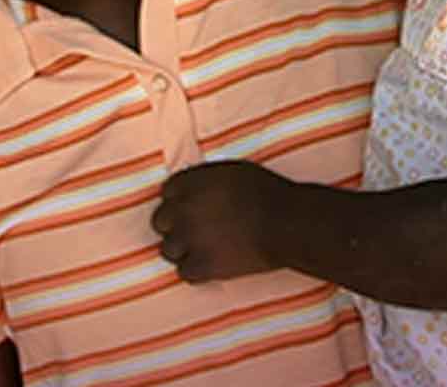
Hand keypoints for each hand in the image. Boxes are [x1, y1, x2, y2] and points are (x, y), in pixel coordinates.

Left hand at [150, 160, 288, 281]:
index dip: (180, 201)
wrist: (285, 224)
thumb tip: (195, 189)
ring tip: (204, 250)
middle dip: (176, 226)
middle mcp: (183, 209)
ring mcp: (190, 239)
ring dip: (183, 250)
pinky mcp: (201, 266)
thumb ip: (206, 180)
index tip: (192, 209)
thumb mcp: (232, 172)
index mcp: (190, 183)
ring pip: (168, 250)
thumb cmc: (267, 194)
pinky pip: (184, 273)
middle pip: (160, 222)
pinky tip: (210, 266)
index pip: (167, 192)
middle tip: (196, 231)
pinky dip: (196, 272)